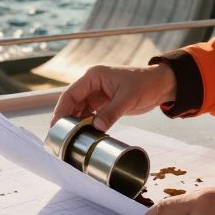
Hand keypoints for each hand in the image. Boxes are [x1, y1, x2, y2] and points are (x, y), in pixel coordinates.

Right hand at [50, 64, 175, 130]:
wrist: (160, 85)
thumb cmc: (145, 84)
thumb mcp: (127, 98)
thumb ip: (111, 112)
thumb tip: (96, 128)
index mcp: (94, 76)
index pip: (71, 93)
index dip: (61, 110)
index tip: (55, 125)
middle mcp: (92, 83)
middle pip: (72, 102)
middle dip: (66, 119)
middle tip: (60, 136)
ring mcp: (97, 93)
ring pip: (80, 110)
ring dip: (76, 123)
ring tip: (70, 138)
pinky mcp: (103, 103)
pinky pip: (89, 114)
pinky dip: (86, 124)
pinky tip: (84, 134)